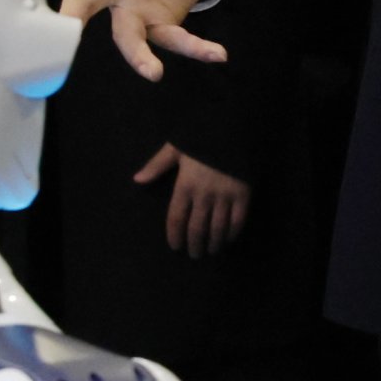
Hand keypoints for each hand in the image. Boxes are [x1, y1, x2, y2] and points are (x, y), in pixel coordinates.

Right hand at [31, 0, 226, 77]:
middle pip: (87, 1)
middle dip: (74, 15)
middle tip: (66, 31)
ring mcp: (136, 7)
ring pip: (128, 36)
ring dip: (138, 55)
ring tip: (154, 72)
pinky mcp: (161, 23)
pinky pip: (175, 40)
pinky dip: (196, 48)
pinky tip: (218, 53)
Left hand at [133, 143, 251, 256]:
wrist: (233, 126)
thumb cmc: (201, 136)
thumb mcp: (175, 148)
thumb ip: (157, 166)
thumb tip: (137, 180)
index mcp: (185, 185)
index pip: (176, 218)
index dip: (174, 235)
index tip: (175, 246)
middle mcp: (204, 195)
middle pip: (197, 228)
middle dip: (194, 244)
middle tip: (194, 254)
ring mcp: (225, 197)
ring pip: (217, 228)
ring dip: (213, 242)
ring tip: (211, 250)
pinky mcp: (243, 195)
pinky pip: (238, 220)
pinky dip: (233, 232)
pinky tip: (229, 238)